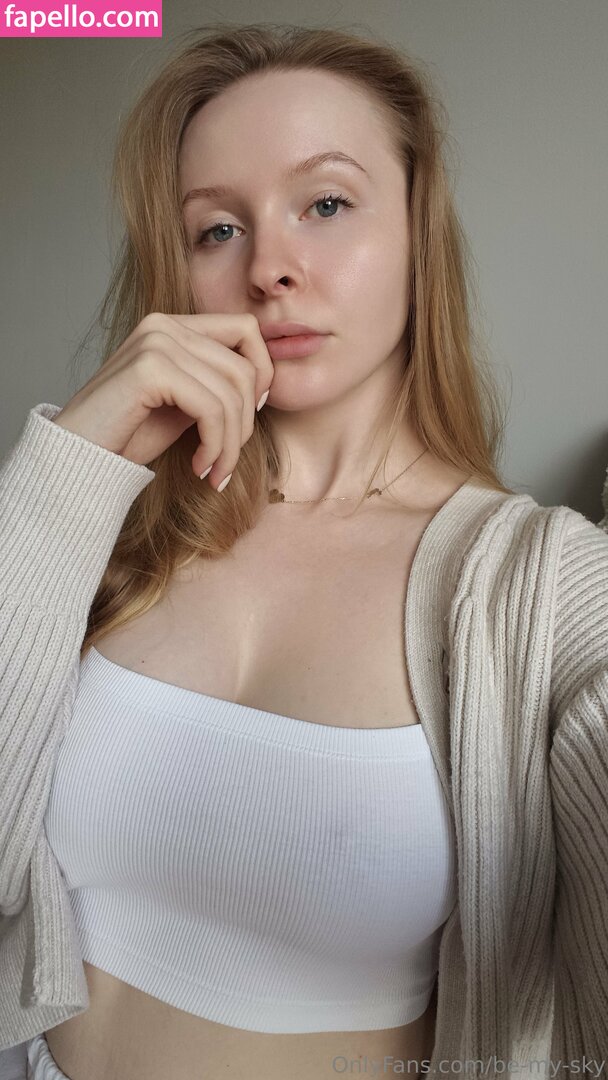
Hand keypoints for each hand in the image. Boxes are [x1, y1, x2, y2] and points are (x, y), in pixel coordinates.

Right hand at [52, 312, 273, 489]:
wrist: (77, 458)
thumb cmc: (127, 435)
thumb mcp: (183, 404)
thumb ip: (214, 384)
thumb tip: (262, 385)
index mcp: (172, 325)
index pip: (247, 330)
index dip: (262, 374)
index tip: (247, 419)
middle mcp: (163, 324)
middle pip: (244, 368)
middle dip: (245, 425)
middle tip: (225, 463)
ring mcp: (155, 342)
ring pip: (232, 394)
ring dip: (230, 445)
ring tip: (214, 472)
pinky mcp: (150, 369)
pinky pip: (212, 409)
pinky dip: (215, 446)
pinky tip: (200, 469)